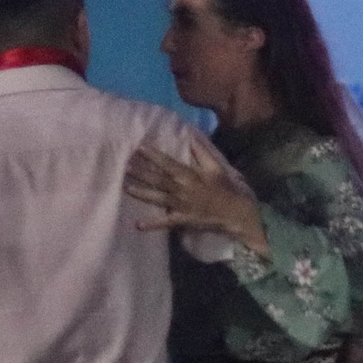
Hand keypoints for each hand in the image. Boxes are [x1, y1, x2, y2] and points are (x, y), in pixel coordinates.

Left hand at [125, 144, 264, 253]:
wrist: (237, 214)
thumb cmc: (227, 190)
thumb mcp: (217, 169)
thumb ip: (203, 153)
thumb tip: (191, 138)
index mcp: (192, 176)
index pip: (169, 164)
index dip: (154, 156)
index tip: (140, 148)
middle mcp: (184, 190)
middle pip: (159, 180)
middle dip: (142, 172)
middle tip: (125, 165)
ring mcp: (183, 206)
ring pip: (159, 198)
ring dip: (142, 193)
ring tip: (125, 187)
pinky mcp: (184, 220)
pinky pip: (166, 222)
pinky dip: (153, 224)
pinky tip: (138, 225)